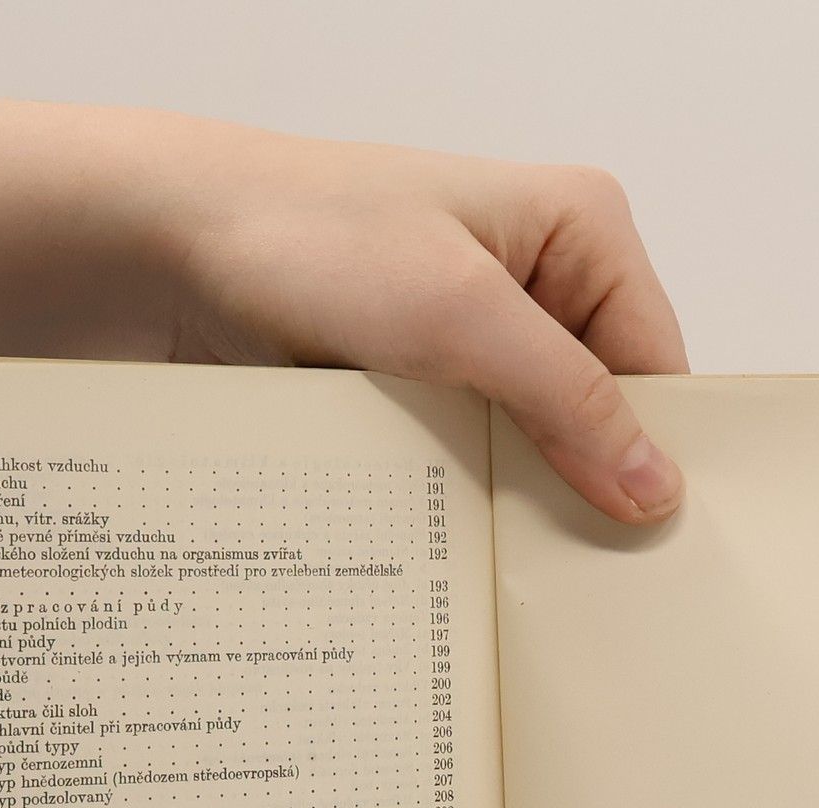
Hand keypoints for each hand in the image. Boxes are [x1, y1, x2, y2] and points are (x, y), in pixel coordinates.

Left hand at [123, 121, 690, 522]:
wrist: (162, 248)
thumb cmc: (303, 236)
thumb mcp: (459, 317)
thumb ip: (567, 399)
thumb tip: (652, 483)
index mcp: (579, 229)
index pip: (657, 366)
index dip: (652, 455)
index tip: (643, 542)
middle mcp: (538, 277)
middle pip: (601, 411)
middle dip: (584, 482)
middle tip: (577, 567)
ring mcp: (476, 331)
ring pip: (534, 441)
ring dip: (516, 494)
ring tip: (509, 554)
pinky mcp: (421, 376)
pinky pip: (471, 452)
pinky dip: (464, 492)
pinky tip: (454, 532)